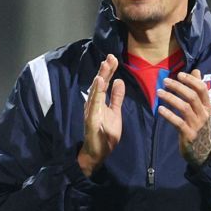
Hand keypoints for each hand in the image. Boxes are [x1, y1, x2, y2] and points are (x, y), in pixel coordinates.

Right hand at [78, 54, 123, 174]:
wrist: (97, 154)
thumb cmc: (105, 134)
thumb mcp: (115, 113)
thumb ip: (116, 98)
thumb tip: (119, 81)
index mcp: (99, 102)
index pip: (104, 84)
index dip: (109, 71)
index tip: (114, 59)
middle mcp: (93, 104)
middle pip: (99, 85)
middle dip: (105, 71)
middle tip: (110, 57)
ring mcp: (91, 112)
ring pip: (95, 92)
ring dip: (100, 78)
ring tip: (105, 66)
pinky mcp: (91, 120)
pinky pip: (94, 105)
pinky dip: (96, 94)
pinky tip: (99, 83)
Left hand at [156, 69, 210, 164]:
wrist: (203, 151)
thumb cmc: (199, 126)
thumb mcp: (202, 108)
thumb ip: (198, 90)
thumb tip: (196, 71)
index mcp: (207, 106)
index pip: (202, 89)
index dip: (191, 80)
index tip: (179, 75)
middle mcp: (203, 114)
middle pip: (192, 96)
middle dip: (178, 87)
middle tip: (165, 81)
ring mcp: (196, 125)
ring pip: (184, 108)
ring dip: (170, 98)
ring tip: (159, 92)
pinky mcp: (189, 135)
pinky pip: (178, 122)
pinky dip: (168, 115)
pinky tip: (160, 109)